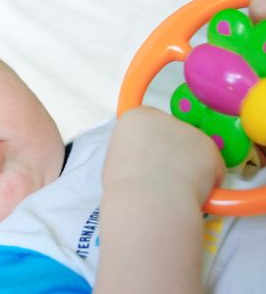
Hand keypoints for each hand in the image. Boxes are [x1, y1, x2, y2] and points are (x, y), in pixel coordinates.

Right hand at [97, 107, 223, 293]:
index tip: (145, 165)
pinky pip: (207, 163)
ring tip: (172, 188)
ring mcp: (187, 131)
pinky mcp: (207, 149)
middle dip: (170, 153)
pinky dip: (203, 177)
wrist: (144, 205)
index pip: (146, 126)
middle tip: (159, 178)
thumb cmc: (121, 191)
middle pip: (171, 133)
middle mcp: (161, 117)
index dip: (148, 149)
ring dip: (187, 165)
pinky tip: (189, 190)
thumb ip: (131, 151)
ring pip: (191, 149)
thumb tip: (143, 158)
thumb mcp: (114, 163)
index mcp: (134, 119)